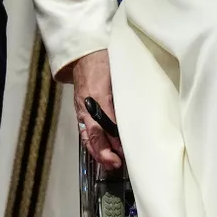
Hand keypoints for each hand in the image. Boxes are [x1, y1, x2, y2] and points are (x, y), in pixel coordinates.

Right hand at [71, 49, 122, 168]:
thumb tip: (135, 114)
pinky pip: (86, 131)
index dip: (115, 137)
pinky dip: (93, 145)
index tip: (124, 149)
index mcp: (98, 95)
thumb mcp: (118, 74)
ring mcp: (82, 109)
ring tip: (110, 164)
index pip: (107, 122)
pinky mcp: (82, 111)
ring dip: (98, 152)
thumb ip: (125, 93)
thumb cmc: (104, 61)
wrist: (84, 53)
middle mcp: (88, 105)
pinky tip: (101, 153)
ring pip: (89, 135)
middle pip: (95, 134)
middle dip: (104, 151)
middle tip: (116, 163)